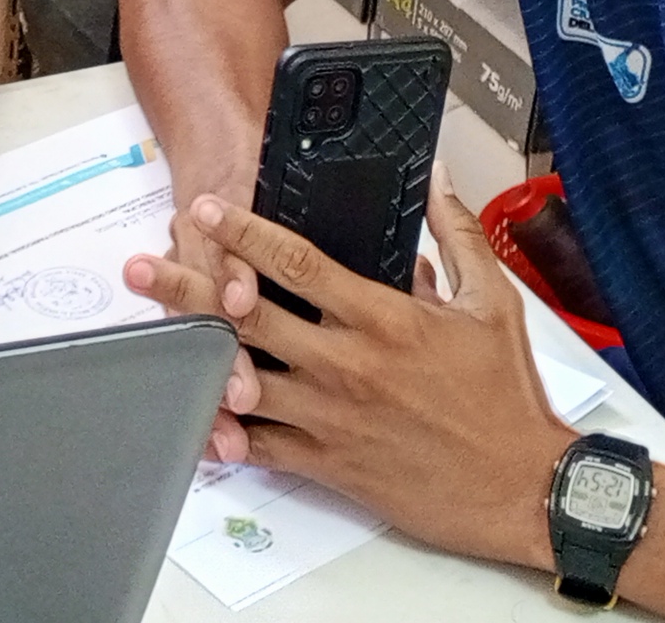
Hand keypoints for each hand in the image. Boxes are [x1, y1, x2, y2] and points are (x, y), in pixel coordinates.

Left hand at [123, 177, 574, 569]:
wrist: (520, 486)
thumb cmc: (507, 399)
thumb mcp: (493, 303)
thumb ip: (456, 235)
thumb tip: (436, 179)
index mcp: (384, 318)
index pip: (297, 262)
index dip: (243, 230)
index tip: (207, 208)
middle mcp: (347, 365)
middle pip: (248, 316)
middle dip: (189, 286)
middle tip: (143, 267)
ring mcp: (331, 417)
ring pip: (242, 380)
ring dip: (193, 356)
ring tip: (150, 335)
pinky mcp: (328, 463)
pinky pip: (259, 447)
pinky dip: (222, 434)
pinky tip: (191, 418)